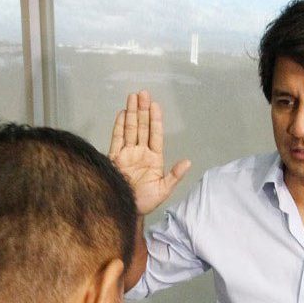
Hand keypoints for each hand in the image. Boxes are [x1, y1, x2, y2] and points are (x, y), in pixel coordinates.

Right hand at [108, 90, 190, 214]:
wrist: (126, 209)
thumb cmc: (146, 201)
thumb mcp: (164, 189)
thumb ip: (174, 175)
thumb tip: (188, 162)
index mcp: (154, 158)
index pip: (155, 135)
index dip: (155, 120)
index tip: (155, 105)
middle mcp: (141, 152)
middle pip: (142, 127)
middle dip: (143, 110)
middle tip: (143, 93)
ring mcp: (127, 154)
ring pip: (130, 129)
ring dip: (132, 113)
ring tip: (132, 97)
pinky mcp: (115, 158)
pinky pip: (117, 139)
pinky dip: (119, 126)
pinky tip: (122, 113)